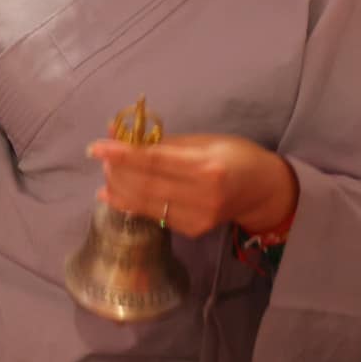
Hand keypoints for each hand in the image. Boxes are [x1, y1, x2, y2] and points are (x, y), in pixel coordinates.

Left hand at [88, 133, 299, 238]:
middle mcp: (202, 196)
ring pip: (144, 203)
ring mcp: (198, 217)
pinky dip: (129, 203)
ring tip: (107, 172)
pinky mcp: (192, 230)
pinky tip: (114, 194)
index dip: (121, 154)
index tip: (95, 147)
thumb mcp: (202, 141)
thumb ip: (161, 141)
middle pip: (145, 184)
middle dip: (116, 171)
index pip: (153, 161)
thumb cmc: (235, 156)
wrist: (265, 191)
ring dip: (118, 188)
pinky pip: (154, 215)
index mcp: (206, 167)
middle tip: (102, 156)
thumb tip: (119, 131)